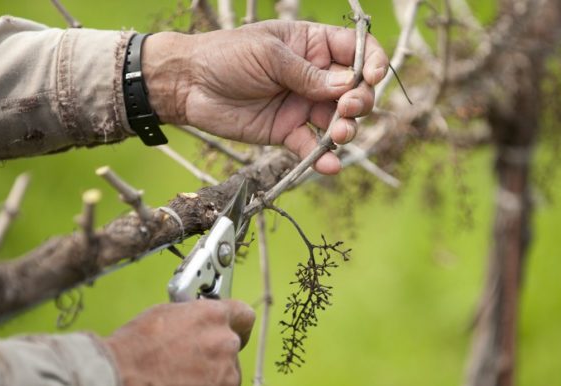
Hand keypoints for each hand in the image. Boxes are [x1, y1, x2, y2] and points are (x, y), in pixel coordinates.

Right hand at [104, 300, 254, 385]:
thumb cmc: (130, 352)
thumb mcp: (161, 315)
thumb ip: (189, 319)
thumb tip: (190, 326)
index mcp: (213, 318)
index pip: (243, 316)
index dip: (237, 327)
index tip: (231, 333)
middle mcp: (225, 346)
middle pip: (229, 356)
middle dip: (212, 363)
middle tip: (183, 372)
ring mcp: (226, 383)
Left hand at [142, 20, 388, 173]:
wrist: (189, 85)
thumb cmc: (225, 55)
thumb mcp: (268, 54)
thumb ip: (307, 73)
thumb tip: (348, 84)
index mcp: (312, 46)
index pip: (356, 51)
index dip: (371, 63)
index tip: (370, 77)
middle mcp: (313, 76)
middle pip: (354, 90)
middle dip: (359, 100)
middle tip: (347, 108)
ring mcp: (301, 105)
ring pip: (337, 120)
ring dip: (345, 129)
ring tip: (338, 133)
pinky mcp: (286, 131)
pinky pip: (310, 146)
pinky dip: (321, 157)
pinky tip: (329, 165)